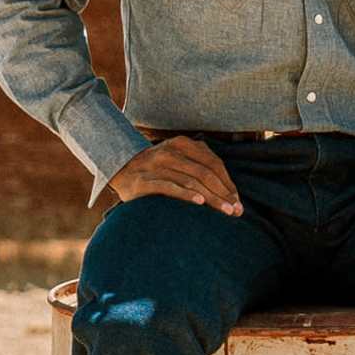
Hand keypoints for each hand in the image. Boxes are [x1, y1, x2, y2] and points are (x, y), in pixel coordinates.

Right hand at [108, 136, 241, 215]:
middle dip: (223, 193)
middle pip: (205, 173)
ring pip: (191, 181)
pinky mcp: (143, 181)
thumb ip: (198, 166)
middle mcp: (169, 152)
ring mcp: (155, 165)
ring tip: (225, 211)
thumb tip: (229, 190)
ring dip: (212, 197)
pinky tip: (199, 202)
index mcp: (182, 144)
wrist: (117, 169)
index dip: (228, 183)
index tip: (238, 201)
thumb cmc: (155, 169)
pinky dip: (186, 194)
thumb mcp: (176, 159)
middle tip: (237, 211)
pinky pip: (168, 187)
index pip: (213, 163)